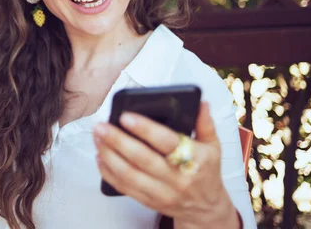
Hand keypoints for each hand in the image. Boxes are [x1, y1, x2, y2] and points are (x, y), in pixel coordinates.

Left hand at [93, 102, 239, 227]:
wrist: (206, 208)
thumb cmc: (206, 171)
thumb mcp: (213, 147)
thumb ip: (205, 123)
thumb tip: (201, 102)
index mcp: (194, 160)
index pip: (167, 142)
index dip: (145, 129)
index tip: (125, 116)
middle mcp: (177, 178)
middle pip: (142, 158)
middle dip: (117, 141)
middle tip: (101, 126)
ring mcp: (162, 193)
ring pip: (129, 174)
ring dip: (109, 155)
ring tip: (97, 138)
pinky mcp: (149, 202)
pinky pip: (124, 187)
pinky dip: (108, 172)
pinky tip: (100, 157)